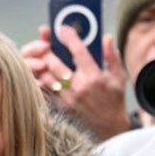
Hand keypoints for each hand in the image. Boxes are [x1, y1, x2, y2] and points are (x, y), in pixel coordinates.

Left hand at [24, 25, 129, 140]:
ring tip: (39, 55)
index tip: (62, 28)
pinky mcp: (58, 105)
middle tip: (45, 41)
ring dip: (39, 63)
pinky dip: (38, 79)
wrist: (108, 127)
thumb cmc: (113, 100)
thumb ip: (111, 57)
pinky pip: (43, 89)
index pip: (78, 52)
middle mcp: (77, 87)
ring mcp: (66, 97)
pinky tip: (37, 72)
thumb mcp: (118, 77)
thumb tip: (106, 38)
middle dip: (47, 49)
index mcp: (93, 77)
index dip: (69, 38)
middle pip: (54, 63)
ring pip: (44, 76)